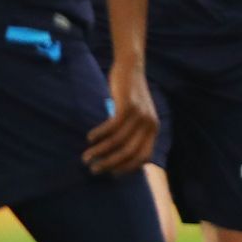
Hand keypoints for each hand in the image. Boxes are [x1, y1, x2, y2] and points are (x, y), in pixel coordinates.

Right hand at [85, 60, 157, 175]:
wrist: (131, 67)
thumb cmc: (130, 95)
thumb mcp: (136, 115)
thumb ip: (132, 132)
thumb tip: (117, 155)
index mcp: (154, 129)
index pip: (144, 157)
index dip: (128, 168)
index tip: (112, 174)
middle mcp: (150, 124)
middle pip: (130, 153)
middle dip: (110, 164)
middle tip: (94, 170)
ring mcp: (140, 115)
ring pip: (118, 141)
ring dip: (100, 151)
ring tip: (87, 157)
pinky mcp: (128, 106)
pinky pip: (112, 126)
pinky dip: (100, 134)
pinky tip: (90, 138)